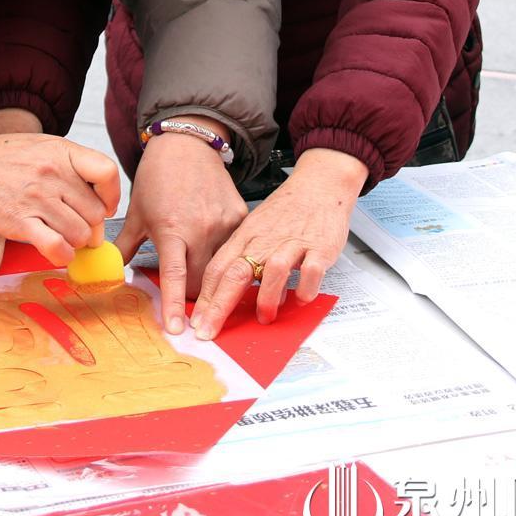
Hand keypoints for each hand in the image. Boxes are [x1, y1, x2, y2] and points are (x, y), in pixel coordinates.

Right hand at [0, 124, 119, 267]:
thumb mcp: (40, 146)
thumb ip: (71, 167)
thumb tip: (98, 202)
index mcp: (61, 151)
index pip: (107, 173)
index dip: (111, 196)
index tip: (104, 206)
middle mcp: (52, 173)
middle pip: (95, 212)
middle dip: (91, 227)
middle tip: (79, 230)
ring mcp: (36, 198)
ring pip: (79, 234)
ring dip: (75, 242)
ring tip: (62, 237)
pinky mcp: (19, 223)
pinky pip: (57, 248)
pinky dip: (62, 256)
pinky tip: (56, 252)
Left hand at [116, 121, 246, 335]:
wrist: (187, 144)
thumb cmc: (158, 177)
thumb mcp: (137, 213)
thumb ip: (126, 247)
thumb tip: (111, 274)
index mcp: (172, 229)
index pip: (173, 276)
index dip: (174, 305)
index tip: (177, 330)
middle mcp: (201, 229)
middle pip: (201, 283)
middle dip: (191, 296)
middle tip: (181, 295)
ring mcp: (224, 223)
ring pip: (221, 269)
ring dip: (208, 277)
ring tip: (196, 268)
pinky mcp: (240, 217)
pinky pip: (234, 249)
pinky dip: (223, 255)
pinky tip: (211, 244)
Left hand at [189, 148, 367, 338]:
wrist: (319, 184)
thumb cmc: (286, 211)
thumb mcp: (254, 228)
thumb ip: (240, 257)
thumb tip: (222, 292)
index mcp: (245, 237)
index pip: (217, 268)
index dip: (204, 297)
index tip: (196, 321)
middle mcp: (264, 241)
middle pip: (236, 272)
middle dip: (219, 305)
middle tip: (209, 331)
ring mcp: (292, 244)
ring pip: (272, 270)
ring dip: (266, 297)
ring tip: (264, 317)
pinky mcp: (319, 247)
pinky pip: (311, 269)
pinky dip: (305, 287)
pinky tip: (301, 299)